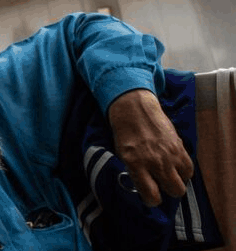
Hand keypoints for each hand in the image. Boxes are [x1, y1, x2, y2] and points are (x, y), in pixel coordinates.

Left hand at [107, 89, 193, 206]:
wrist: (135, 110)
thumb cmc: (125, 134)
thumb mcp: (122, 155)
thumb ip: (134, 172)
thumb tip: (145, 188)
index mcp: (136, 164)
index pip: (151, 195)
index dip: (152, 200)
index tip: (150, 196)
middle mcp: (155, 161)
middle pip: (174, 191)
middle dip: (168, 192)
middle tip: (160, 185)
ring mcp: (169, 154)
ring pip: (184, 182)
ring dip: (177, 181)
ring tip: (167, 174)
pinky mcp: (179, 147)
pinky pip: (189, 168)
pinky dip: (183, 171)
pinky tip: (174, 166)